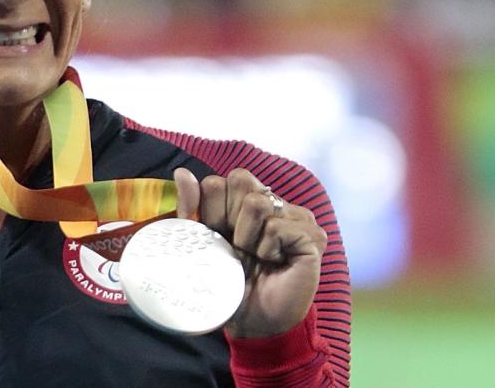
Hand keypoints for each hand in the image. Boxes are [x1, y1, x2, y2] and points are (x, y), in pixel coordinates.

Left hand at [174, 168, 326, 337]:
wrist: (253, 322)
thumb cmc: (227, 282)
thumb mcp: (200, 243)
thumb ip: (191, 207)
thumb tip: (182, 172)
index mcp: (246, 199)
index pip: (220, 180)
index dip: (210, 211)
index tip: (217, 238)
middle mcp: (275, 202)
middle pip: (240, 180)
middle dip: (226, 219)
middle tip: (237, 247)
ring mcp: (297, 216)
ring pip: (257, 202)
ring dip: (247, 237)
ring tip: (256, 256)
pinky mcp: (313, 235)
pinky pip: (276, 227)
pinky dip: (267, 250)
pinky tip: (275, 264)